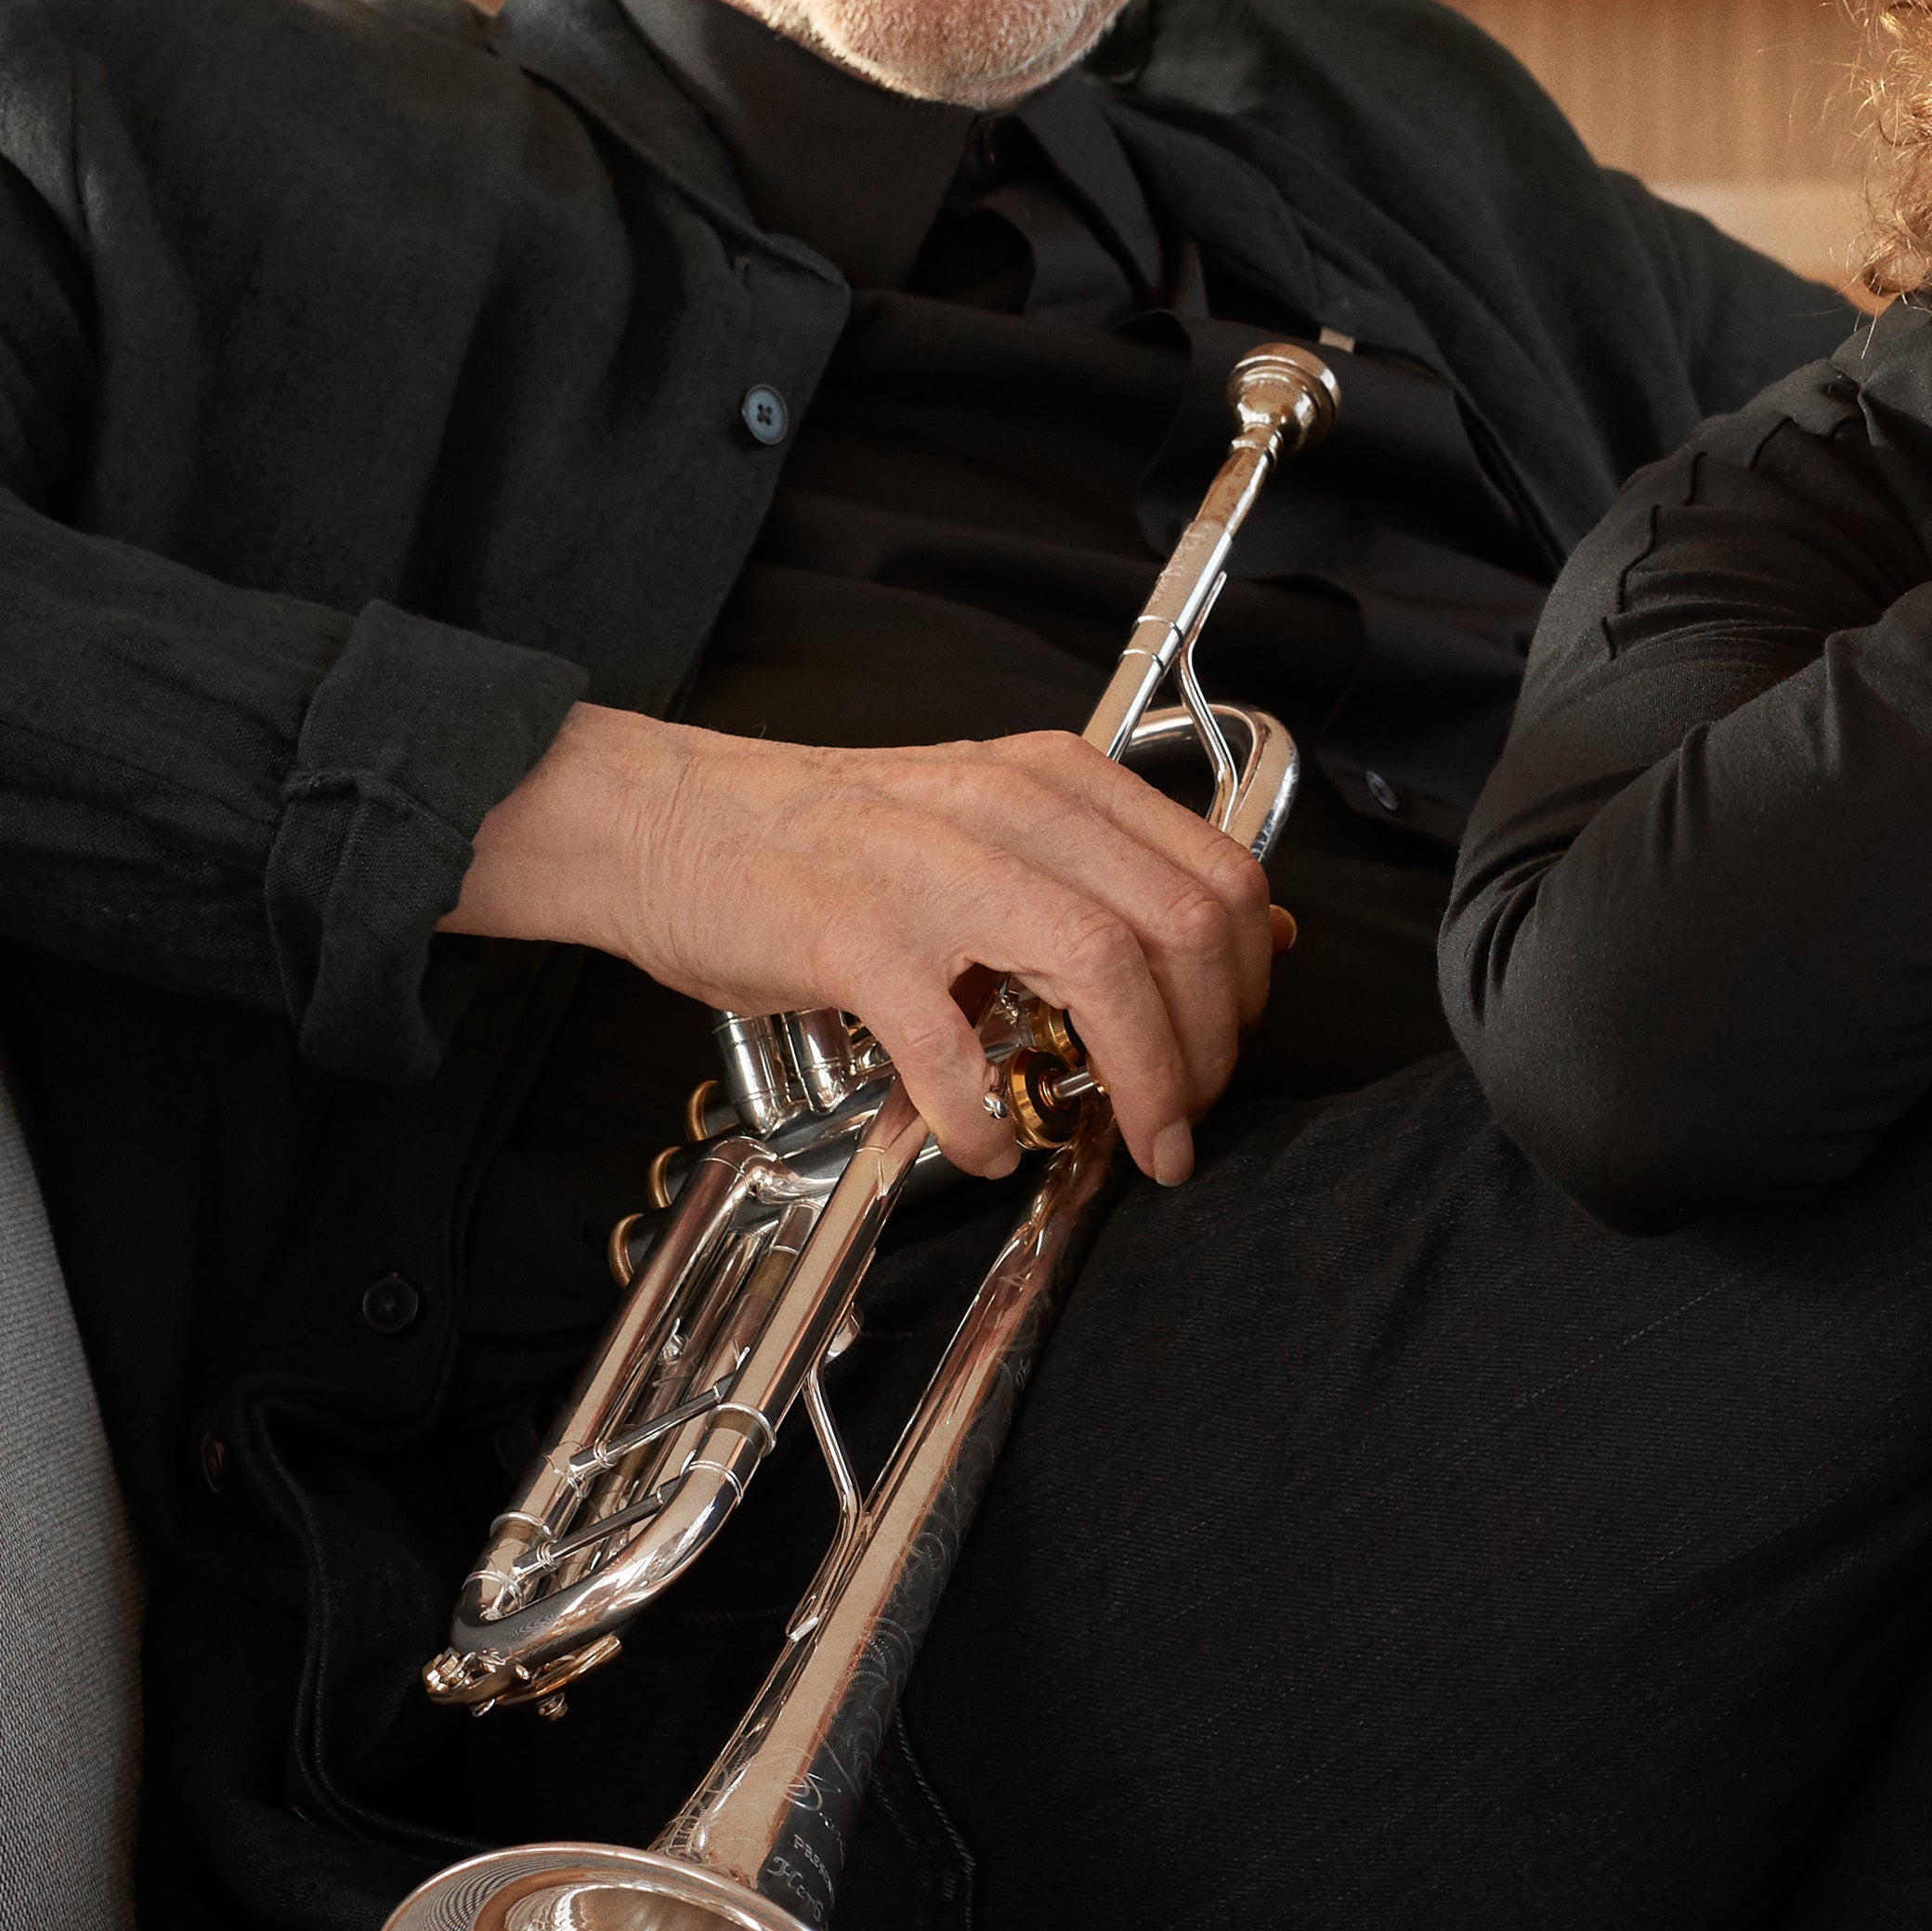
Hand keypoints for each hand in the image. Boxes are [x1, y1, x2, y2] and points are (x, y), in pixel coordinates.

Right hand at [445, 706, 1278, 1183]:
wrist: (669, 823)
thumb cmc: (830, 841)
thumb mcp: (996, 823)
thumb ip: (1116, 871)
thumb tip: (1262, 927)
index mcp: (1057, 781)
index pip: (1220, 877)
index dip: (1251, 983)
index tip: (1228, 1047)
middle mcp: (1013, 809)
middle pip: (1184, 930)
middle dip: (1211, 1050)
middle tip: (1186, 1119)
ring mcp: (934, 869)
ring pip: (1105, 973)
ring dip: (1142, 1084)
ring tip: (1134, 1146)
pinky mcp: (855, 937)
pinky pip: (954, 1051)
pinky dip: (985, 1122)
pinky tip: (985, 1149)